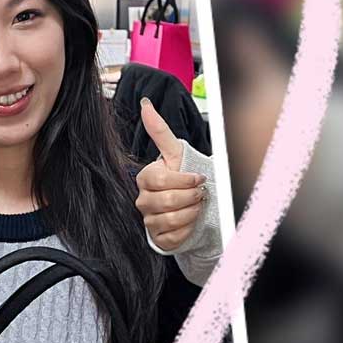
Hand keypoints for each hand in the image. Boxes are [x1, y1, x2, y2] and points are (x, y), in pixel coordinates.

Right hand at [135, 98, 207, 250]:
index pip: (160, 181)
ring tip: (197, 206)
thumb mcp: (176, 153)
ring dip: (192, 212)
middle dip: (190, 196)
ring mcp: (148, 220)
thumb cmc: (185, 178)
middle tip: (199, 193)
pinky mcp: (158, 238)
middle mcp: (143, 200)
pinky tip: (191, 220)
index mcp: (145, 179)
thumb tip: (145, 104)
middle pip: (166, 201)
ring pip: (171, 219)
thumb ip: (159, 130)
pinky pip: (173, 236)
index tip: (198, 178)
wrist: (192, 205)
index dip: (183, 180)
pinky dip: (188, 229)